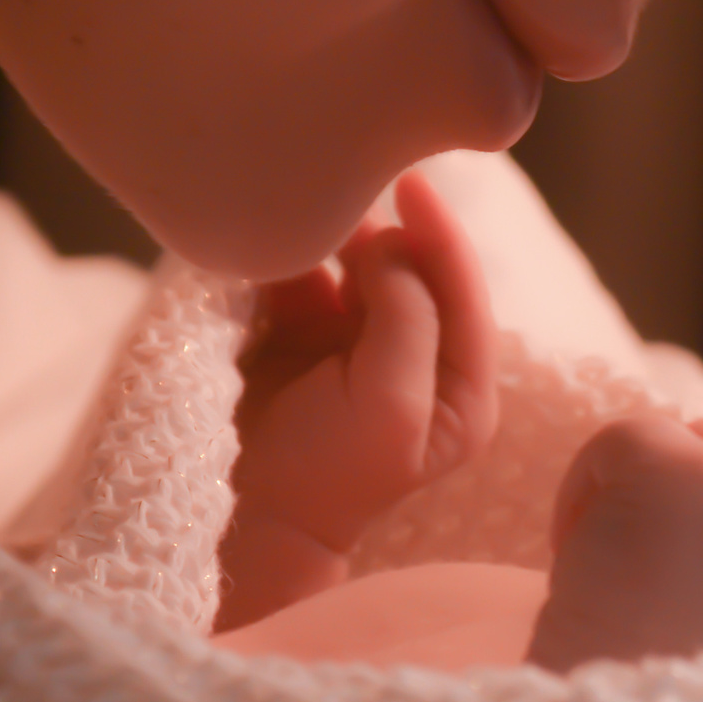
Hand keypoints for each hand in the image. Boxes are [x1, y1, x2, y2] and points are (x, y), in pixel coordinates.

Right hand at [217, 172, 496, 628]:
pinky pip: (304, 275)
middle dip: (384, 236)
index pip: (465, 295)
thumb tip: (394, 245)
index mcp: (461, 389)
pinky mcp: (301, 336)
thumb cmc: (326, 472)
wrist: (237, 516)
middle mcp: (417, 360)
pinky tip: (274, 245)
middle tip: (346, 205)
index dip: (443, 236)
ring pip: (358, 266)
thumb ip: (409, 319)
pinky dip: (291, 256)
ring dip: (335, 240)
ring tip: (309, 222)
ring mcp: (357, 346)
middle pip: (415, 273)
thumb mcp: (390, 405)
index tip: (412, 185)